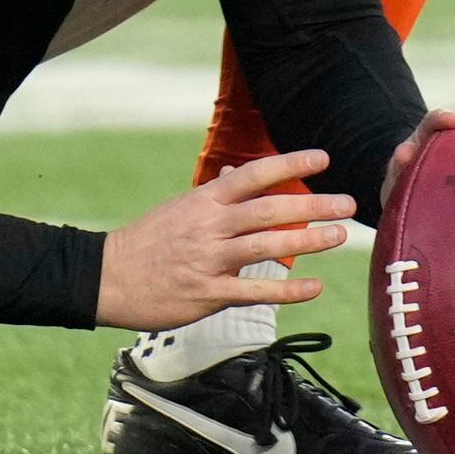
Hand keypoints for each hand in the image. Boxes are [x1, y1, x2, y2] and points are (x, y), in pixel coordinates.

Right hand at [95, 146, 354, 331]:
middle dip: (313, 206)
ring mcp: (209, 260)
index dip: (291, 165)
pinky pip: (254, 290)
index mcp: (205, 200)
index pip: (255, 175)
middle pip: (270, 210)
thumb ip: (213, 196)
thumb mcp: (179, 207)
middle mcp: (211, 226)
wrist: (106, 277)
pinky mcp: (207, 294)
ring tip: (339, 236)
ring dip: (308, 241)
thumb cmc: (148, 241)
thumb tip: (234, 175)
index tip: (323, 159)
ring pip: (267, 246)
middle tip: (348, 204)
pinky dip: (287, 290)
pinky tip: (314, 288)